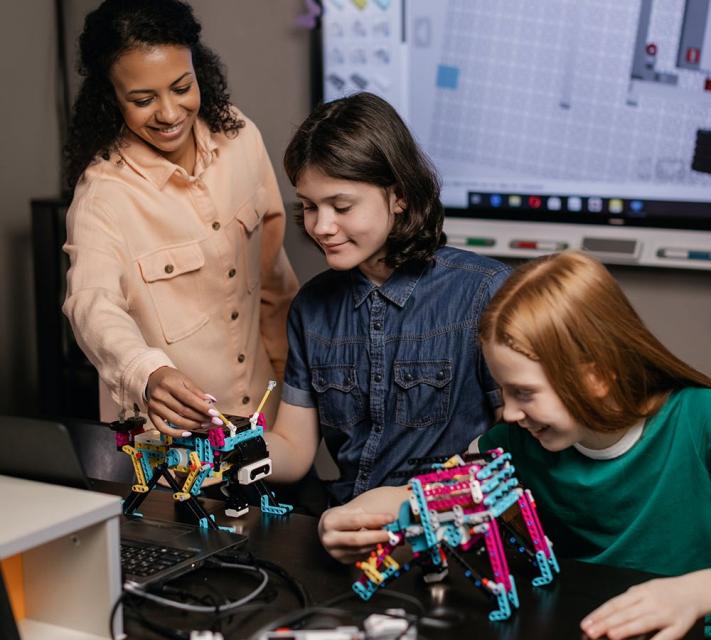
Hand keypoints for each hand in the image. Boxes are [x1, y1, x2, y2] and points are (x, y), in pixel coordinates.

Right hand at [146, 366, 211, 436]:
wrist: (153, 377)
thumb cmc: (171, 378)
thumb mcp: (185, 380)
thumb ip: (198, 391)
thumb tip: (212, 402)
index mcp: (170, 384)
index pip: (189, 399)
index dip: (203, 408)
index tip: (215, 413)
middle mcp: (160, 395)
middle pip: (184, 411)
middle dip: (201, 418)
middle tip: (214, 421)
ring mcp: (154, 406)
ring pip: (176, 421)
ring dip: (193, 425)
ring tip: (204, 425)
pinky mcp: (151, 414)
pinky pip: (163, 428)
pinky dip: (176, 433)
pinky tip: (187, 433)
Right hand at [318, 505, 394, 563]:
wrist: (326, 530)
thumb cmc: (341, 517)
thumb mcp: (350, 511)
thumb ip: (365, 516)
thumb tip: (386, 523)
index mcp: (330, 522)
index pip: (356, 521)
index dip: (375, 519)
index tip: (390, 518)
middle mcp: (329, 539)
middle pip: (357, 539)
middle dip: (376, 536)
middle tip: (390, 533)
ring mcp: (335, 552)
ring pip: (360, 550)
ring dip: (376, 544)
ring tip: (386, 536)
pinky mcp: (342, 560)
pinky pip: (361, 556)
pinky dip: (372, 550)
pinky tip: (377, 543)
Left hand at [581, 575, 702, 639]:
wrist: (693, 591)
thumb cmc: (665, 592)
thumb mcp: (643, 589)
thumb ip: (628, 600)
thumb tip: (609, 612)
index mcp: (639, 592)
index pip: (614, 603)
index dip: (599, 614)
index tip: (586, 623)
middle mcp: (650, 602)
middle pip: (624, 613)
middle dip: (605, 623)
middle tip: (590, 631)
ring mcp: (664, 615)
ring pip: (641, 622)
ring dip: (625, 629)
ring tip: (610, 634)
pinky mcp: (679, 627)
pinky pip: (665, 636)